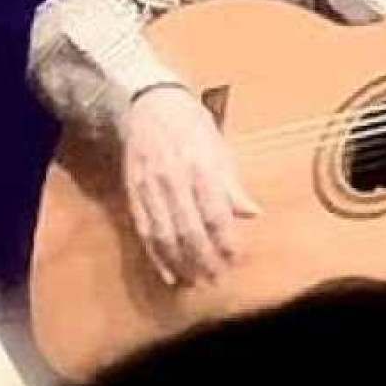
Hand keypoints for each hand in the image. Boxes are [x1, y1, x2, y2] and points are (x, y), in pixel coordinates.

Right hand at [119, 85, 261, 286]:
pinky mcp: (133, 194)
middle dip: (203, 260)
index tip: (235, 260)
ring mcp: (149, 188)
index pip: (215, 213)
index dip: (225, 241)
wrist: (148, 103)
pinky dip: (156, 256)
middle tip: (216, 280)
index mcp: (200, 166)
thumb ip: (231, 184)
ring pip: (164, 236)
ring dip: (180, 264)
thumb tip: (252, 213)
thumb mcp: (218, 146)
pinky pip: (144, 231)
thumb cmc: (191, 124)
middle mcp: (173, 179)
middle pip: (189, 230)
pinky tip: (168, 273)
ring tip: (194, 282)